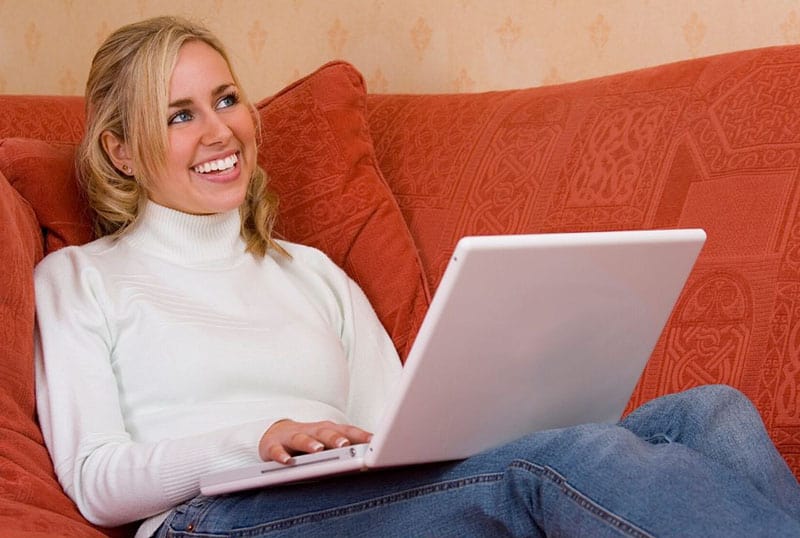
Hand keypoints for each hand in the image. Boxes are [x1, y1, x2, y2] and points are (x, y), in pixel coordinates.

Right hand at [258, 420, 372, 463]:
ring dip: (310, 444)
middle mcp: (312, 431)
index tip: (373, 441)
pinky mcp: (274, 445)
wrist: (276, 434)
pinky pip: (277, 450)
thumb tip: (371, 465)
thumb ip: (347, 452)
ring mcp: (293, 437)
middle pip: (326, 433)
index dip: (360, 435)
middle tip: (345, 445)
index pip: (347, 431)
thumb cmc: (310, 442)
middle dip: (336, 438)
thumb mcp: (328, 445)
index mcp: (329, 431)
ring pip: (302, 438)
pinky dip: (281, 455)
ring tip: (318, 449)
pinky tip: (287, 461)